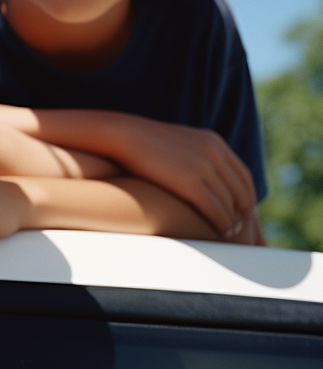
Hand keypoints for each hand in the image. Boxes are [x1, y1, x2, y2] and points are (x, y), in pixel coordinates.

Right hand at [107, 121, 256, 239]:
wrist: (121, 135)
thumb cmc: (144, 144)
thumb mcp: (178, 144)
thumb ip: (196, 155)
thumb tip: (204, 175)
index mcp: (214, 142)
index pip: (244, 176)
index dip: (246, 197)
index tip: (241, 212)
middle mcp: (214, 153)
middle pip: (242, 191)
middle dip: (243, 213)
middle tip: (239, 229)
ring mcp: (204, 167)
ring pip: (231, 203)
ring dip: (233, 222)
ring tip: (227, 233)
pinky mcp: (192, 183)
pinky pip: (217, 210)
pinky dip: (222, 224)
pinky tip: (219, 232)